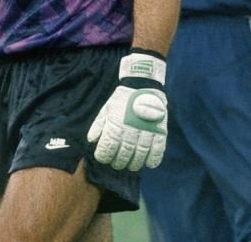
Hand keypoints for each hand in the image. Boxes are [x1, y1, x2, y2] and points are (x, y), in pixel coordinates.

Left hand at [87, 51, 167, 170]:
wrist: (142, 85)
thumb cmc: (122, 99)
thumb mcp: (106, 109)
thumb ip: (98, 125)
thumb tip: (91, 140)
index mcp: (116, 124)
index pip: (108, 147)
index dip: (104, 156)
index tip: (103, 159)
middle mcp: (131, 130)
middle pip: (124, 154)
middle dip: (119, 162)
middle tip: (117, 165)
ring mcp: (146, 131)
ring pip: (140, 154)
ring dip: (135, 164)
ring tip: (131, 166)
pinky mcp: (159, 131)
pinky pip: (158, 149)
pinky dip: (154, 159)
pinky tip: (149, 164)